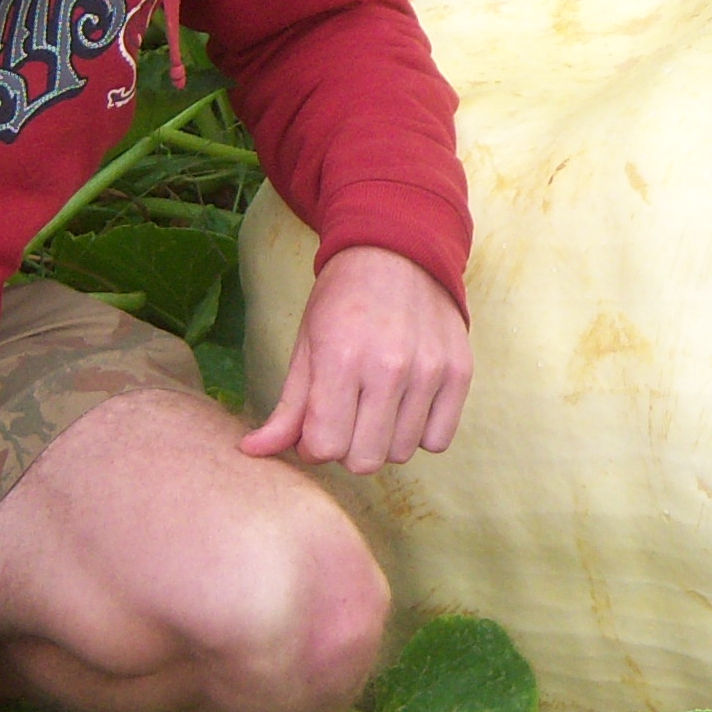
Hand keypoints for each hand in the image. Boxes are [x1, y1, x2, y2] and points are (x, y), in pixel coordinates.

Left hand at [242, 242, 471, 473]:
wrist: (398, 251)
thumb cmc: (343, 300)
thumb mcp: (306, 346)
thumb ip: (286, 407)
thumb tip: (252, 451)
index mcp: (340, 358)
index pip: (325, 447)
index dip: (315, 445)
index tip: (317, 425)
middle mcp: (389, 367)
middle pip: (364, 460)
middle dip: (347, 447)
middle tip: (347, 417)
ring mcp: (430, 371)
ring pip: (401, 454)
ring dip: (384, 440)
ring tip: (378, 404)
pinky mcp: (460, 372)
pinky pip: (438, 440)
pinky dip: (420, 433)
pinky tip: (407, 404)